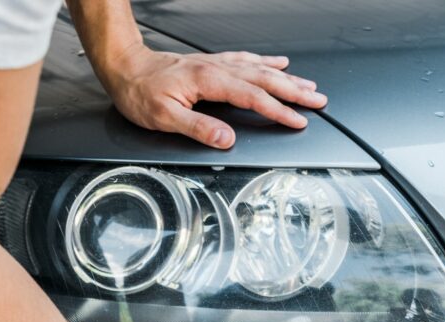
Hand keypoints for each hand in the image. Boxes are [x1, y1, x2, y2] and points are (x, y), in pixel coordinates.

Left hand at [97, 44, 327, 148]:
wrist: (125, 68)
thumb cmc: (140, 93)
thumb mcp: (164, 118)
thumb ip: (198, 128)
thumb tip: (226, 139)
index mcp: (209, 81)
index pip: (253, 98)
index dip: (278, 111)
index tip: (298, 120)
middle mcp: (217, 69)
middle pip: (265, 80)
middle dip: (295, 91)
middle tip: (319, 101)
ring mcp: (216, 64)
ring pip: (260, 69)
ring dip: (287, 78)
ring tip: (309, 86)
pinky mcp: (212, 63)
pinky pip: (247, 60)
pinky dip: (266, 62)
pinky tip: (278, 63)